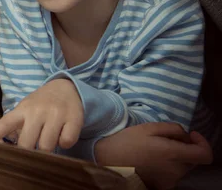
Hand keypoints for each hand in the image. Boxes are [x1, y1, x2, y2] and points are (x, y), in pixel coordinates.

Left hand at [0, 79, 82, 150]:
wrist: (67, 87)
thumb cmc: (41, 104)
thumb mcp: (24, 109)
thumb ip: (11, 125)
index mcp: (23, 109)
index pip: (6, 122)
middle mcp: (37, 111)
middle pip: (27, 143)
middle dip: (29, 151)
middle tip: (33, 148)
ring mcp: (55, 114)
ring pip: (47, 145)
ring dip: (48, 148)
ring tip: (49, 138)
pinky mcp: (73, 118)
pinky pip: (66, 142)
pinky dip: (65, 142)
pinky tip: (63, 134)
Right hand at [95, 122, 212, 189]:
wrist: (106, 162)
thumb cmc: (126, 142)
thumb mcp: (148, 127)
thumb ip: (173, 128)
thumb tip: (185, 135)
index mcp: (174, 155)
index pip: (205, 154)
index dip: (202, 142)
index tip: (190, 134)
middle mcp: (176, 171)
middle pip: (193, 160)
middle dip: (185, 148)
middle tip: (167, 139)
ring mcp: (169, 182)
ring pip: (183, 167)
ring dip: (176, 157)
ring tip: (155, 150)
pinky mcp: (162, 187)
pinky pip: (172, 175)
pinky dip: (168, 167)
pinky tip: (151, 161)